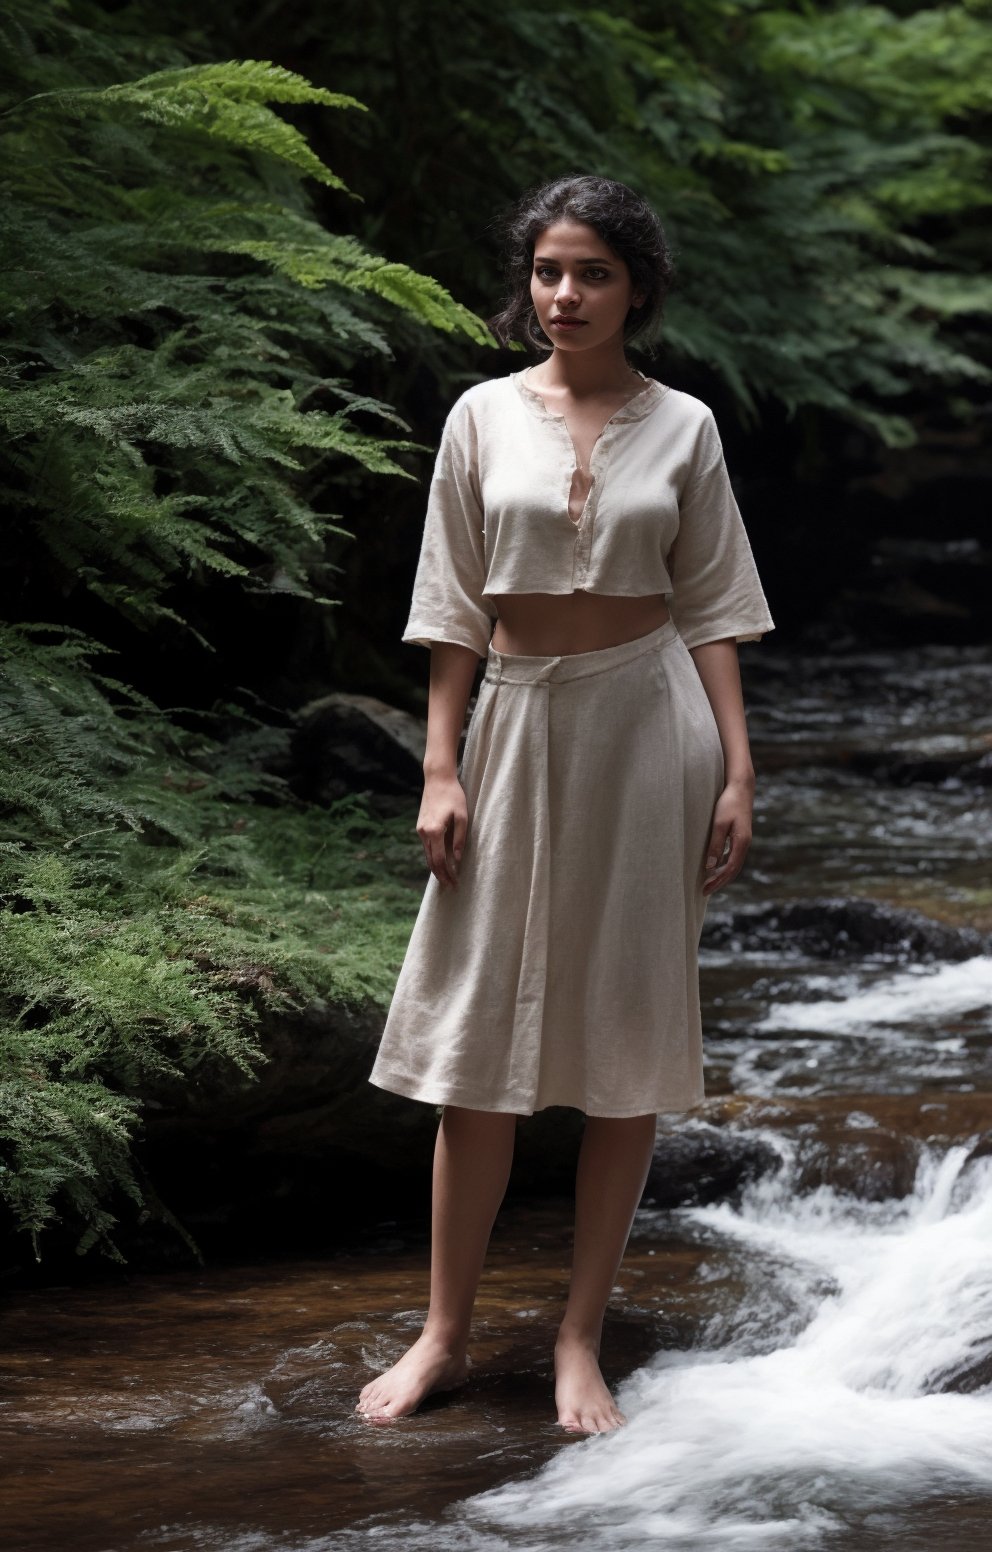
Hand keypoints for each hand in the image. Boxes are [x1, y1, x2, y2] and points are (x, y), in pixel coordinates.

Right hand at [417, 773, 467, 888]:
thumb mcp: (462, 816)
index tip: (455, 883)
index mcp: (434, 831)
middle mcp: (424, 832)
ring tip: (446, 877)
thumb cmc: (453, 796)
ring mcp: (420, 829)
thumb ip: (459, 839)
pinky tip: (440, 861)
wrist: (438, 779)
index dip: (447, 873)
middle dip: (440, 875)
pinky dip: (433, 857)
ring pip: (427, 855)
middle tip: (450, 886)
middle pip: (431, 861)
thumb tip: (456, 859)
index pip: (439, 860)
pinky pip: (427, 846)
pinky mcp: (421, 826)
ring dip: (436, 868)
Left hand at [702, 778, 752, 895]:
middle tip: (704, 891)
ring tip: (709, 883)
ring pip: (734, 864)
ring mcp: (743, 841)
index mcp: (741, 842)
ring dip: (722, 875)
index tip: (704, 889)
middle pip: (733, 870)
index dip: (717, 881)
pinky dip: (724, 865)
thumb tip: (710, 866)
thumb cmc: (728, 803)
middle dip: (719, 882)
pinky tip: (715, 867)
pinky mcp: (740, 836)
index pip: (729, 869)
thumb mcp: (719, 824)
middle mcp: (744, 844)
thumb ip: (715, 844)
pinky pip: (733, 856)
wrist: (741, 787)